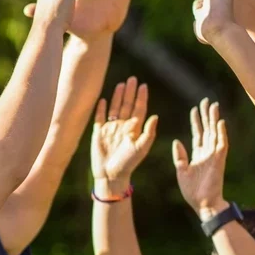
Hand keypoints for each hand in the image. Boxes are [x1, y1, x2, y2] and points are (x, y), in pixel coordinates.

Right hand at [89, 76, 156, 196]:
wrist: (110, 175)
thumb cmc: (128, 164)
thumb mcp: (141, 148)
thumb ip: (148, 132)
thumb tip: (155, 116)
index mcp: (134, 129)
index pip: (139, 109)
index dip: (141, 98)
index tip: (143, 86)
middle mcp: (123, 127)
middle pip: (127, 105)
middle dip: (130, 93)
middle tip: (132, 79)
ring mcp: (111, 129)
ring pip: (115, 108)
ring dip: (117, 97)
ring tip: (121, 84)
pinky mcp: (99, 133)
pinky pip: (100, 117)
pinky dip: (102, 108)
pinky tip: (104, 99)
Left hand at [172, 98, 229, 215]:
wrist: (202, 204)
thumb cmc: (192, 191)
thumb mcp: (181, 171)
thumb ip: (180, 156)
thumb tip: (177, 141)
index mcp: (198, 155)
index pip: (198, 134)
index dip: (196, 122)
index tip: (194, 109)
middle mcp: (207, 153)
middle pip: (207, 130)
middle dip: (206, 115)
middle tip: (205, 101)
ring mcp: (214, 156)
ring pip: (215, 133)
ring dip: (214, 119)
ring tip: (213, 105)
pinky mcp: (219, 161)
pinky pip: (221, 144)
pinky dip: (221, 133)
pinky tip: (220, 122)